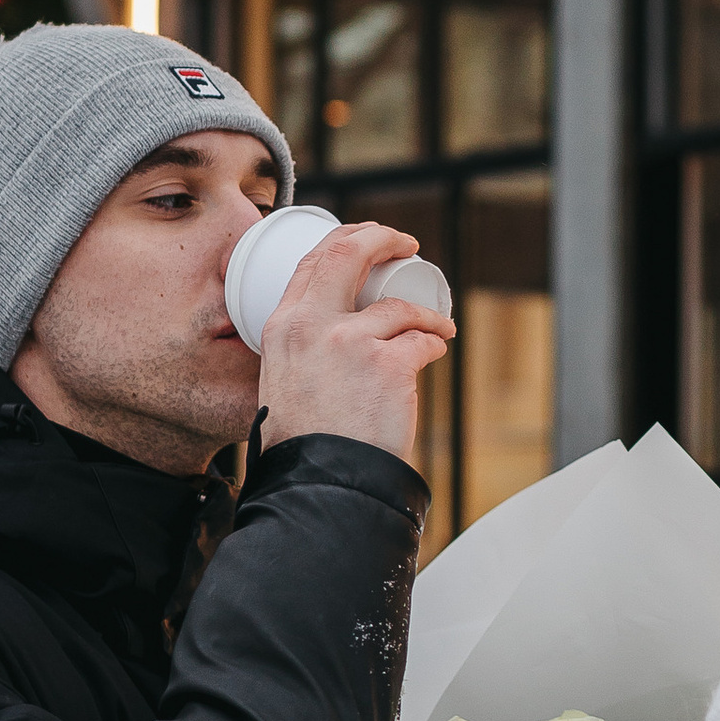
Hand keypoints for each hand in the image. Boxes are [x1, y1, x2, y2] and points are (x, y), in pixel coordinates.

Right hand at [255, 219, 450, 465]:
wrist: (321, 482)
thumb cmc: (304, 445)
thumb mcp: (282, 383)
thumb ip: (301, 355)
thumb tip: (332, 343)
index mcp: (283, 328)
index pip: (311, 262)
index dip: (343, 240)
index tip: (366, 238)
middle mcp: (313, 326)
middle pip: (349, 254)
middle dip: (382, 237)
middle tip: (405, 243)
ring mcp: (352, 342)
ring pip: (400, 307)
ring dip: (426, 314)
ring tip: (437, 327)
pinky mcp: (389, 366)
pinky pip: (423, 341)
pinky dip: (433, 344)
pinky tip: (435, 350)